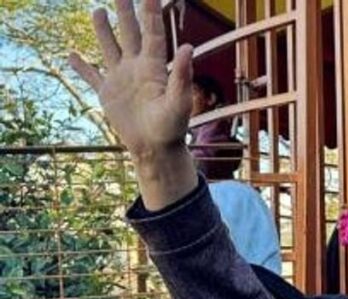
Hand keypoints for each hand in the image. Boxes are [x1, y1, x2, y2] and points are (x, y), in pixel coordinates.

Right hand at [69, 0, 196, 209]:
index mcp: (154, 67)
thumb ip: (182, 75)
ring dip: (103, 31)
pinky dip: (81, 67)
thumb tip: (188, 47)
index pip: (152, 32)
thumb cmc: (172, 127)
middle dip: (125, 12)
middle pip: (130, 33)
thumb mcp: (179, 101)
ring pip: (110, 48)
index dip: (149, 12)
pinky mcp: (107, 94)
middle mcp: (137, 68)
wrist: (155, 149)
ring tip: (98, 11)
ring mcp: (121, 79)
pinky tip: (72, 55)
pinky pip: (91, 77)